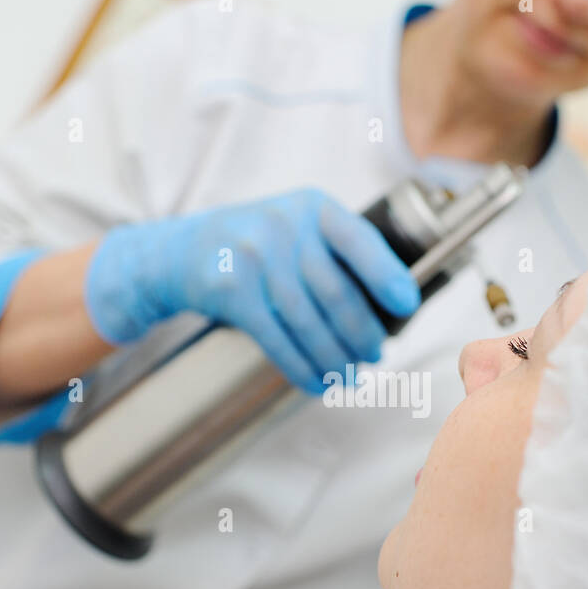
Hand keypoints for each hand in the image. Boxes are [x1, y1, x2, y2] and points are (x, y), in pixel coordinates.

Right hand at [84, 188, 420, 392]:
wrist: (180, 252)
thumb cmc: (256, 244)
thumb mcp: (295, 226)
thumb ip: (335, 252)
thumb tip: (388, 307)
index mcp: (312, 207)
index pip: (359, 240)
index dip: (387, 274)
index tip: (407, 305)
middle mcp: (284, 226)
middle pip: (335, 292)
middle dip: (361, 333)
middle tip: (374, 355)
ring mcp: (254, 258)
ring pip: (308, 322)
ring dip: (334, 357)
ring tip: (349, 375)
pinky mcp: (232, 292)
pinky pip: (277, 340)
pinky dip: (302, 367)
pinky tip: (318, 382)